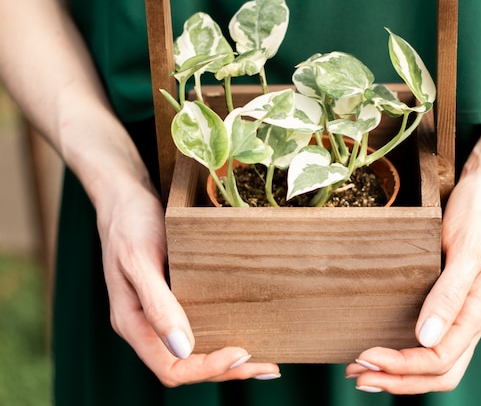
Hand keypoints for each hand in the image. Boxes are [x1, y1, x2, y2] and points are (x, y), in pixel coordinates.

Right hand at [96, 181, 279, 385]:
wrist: (124, 199)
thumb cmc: (129, 225)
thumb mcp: (140, 260)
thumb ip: (157, 305)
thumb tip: (182, 349)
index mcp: (132, 324)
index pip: (171, 367)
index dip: (208, 367)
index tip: (242, 353)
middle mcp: (145, 327)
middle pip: (186, 366)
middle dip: (227, 370)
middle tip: (268, 365)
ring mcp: (157, 317)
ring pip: (193, 354)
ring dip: (227, 361)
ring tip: (264, 360)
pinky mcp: (170, 303)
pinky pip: (195, 332)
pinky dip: (220, 339)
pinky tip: (243, 334)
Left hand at [346, 164, 480, 393]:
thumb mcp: (467, 251)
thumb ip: (450, 295)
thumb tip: (426, 339)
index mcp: (477, 312)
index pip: (439, 360)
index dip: (402, 367)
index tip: (366, 356)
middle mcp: (469, 318)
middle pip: (437, 371)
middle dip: (397, 380)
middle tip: (357, 374)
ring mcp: (460, 311)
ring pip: (434, 360)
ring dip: (399, 371)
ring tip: (361, 368)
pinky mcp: (449, 298)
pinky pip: (431, 338)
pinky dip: (405, 350)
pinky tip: (382, 342)